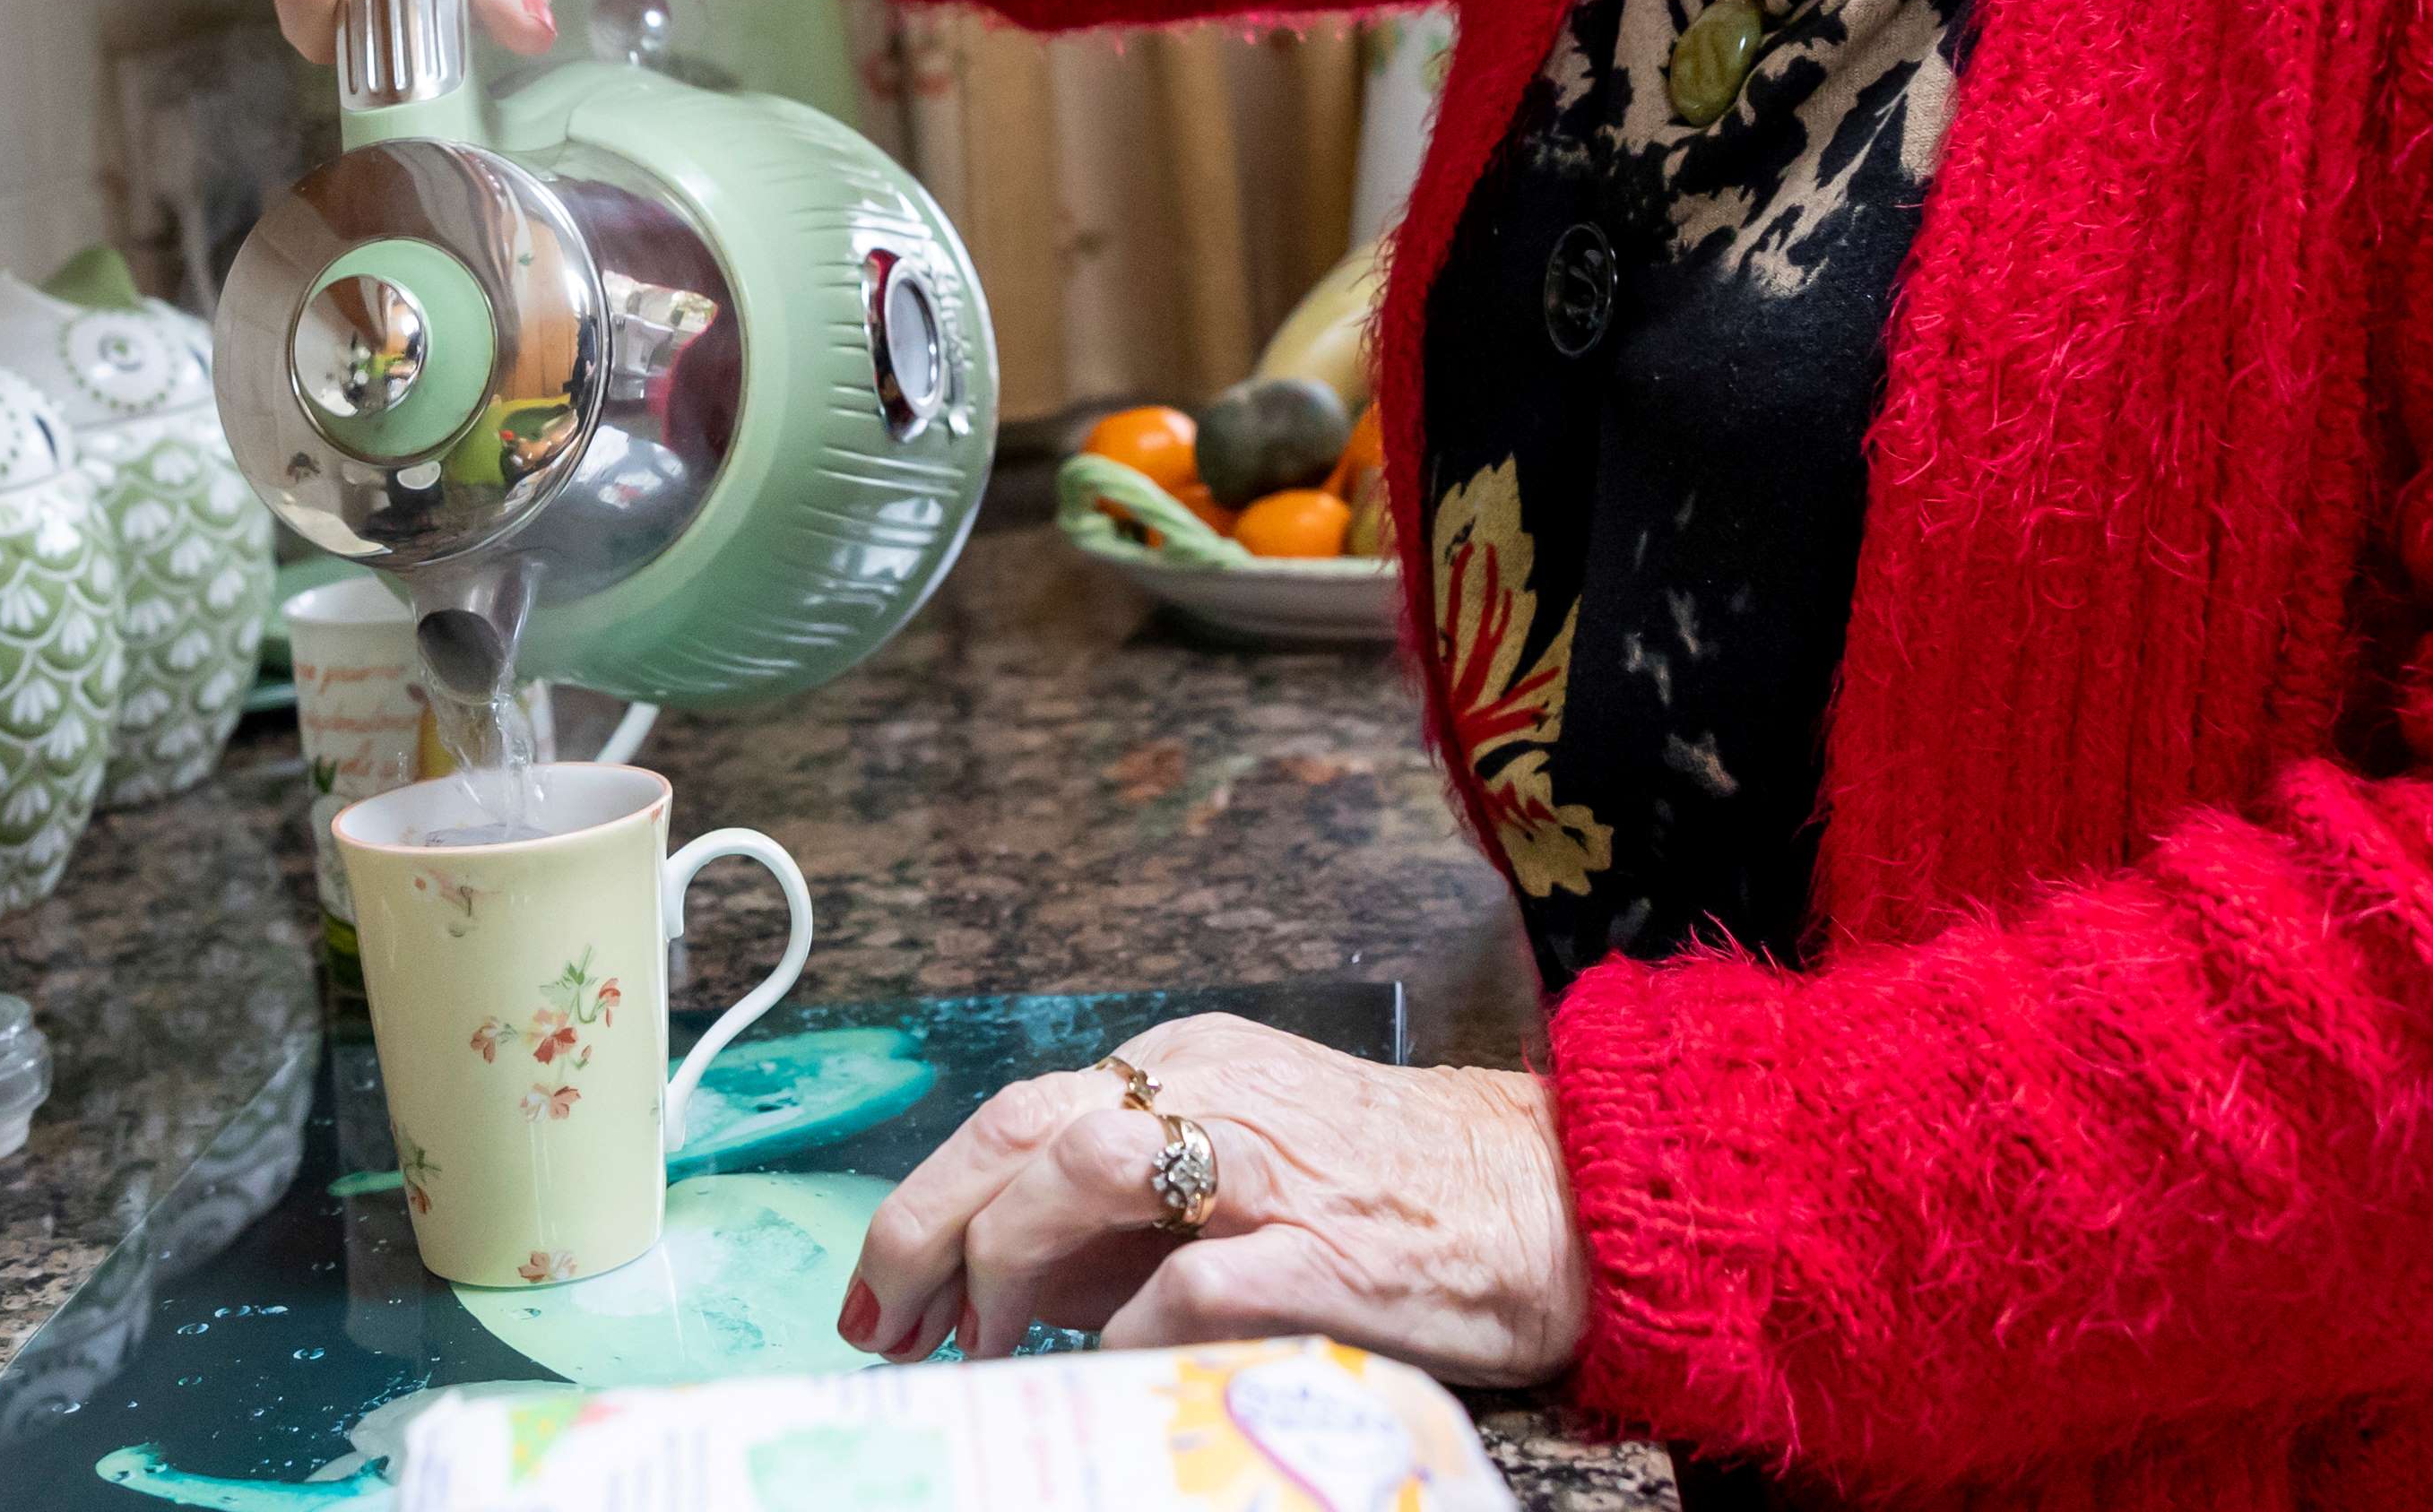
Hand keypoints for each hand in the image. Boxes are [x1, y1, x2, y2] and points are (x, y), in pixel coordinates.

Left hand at [836, 1015, 1588, 1386]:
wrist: (1557, 1197)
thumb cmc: (1396, 1192)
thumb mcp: (1239, 1169)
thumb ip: (1126, 1216)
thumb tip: (1006, 1284)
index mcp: (1184, 1065)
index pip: (1011, 1113)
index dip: (924, 1203)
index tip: (876, 1293)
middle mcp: (1212, 1092)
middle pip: (1022, 1127)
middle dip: (928, 1228)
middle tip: (888, 1327)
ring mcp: (1267, 1165)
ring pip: (1087, 1163)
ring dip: (1009, 1261)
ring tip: (985, 1346)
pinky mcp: (1327, 1249)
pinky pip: (1195, 1280)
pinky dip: (1128, 1325)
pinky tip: (1103, 1366)